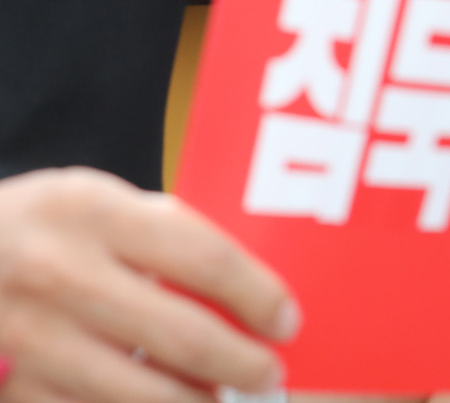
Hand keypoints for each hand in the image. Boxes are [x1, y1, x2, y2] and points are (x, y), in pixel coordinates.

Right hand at [0, 168, 299, 402]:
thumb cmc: (35, 228)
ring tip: (219, 400)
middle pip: (184, 338)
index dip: (258, 297)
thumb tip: (242, 287)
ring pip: (139, 395)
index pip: (206, 260)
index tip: (286, 321)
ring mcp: (26, 337)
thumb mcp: (92, 202)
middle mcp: (58, 274)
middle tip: (269, 374)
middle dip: (242, 365)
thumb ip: (160, 232)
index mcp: (92, 213)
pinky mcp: (5, 384)